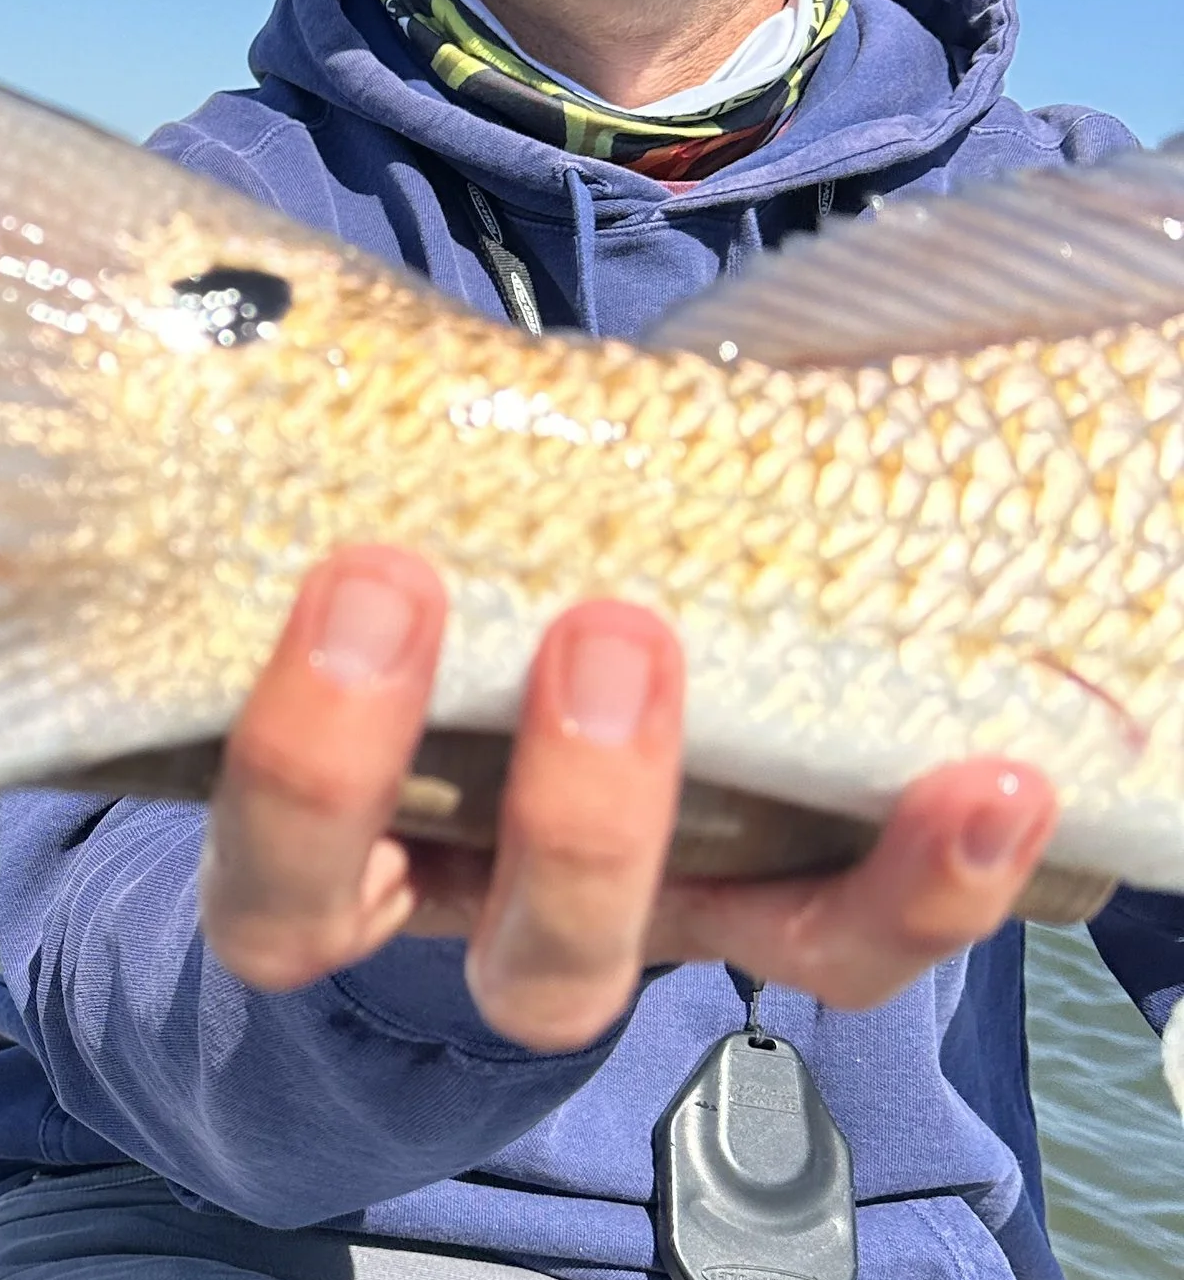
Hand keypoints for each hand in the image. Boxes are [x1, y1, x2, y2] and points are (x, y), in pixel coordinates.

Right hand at [198, 547, 1058, 1050]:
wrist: (560, 612)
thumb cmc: (448, 554)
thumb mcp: (395, 518)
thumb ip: (375, 465)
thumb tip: (312, 311)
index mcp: (345, 847)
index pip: (282, 886)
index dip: (313, 765)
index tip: (365, 570)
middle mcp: (491, 913)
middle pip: (517, 958)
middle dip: (563, 808)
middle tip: (600, 627)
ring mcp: (639, 923)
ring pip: (679, 969)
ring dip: (685, 838)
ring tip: (683, 655)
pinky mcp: (779, 911)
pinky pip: (848, 945)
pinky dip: (928, 884)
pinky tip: (996, 787)